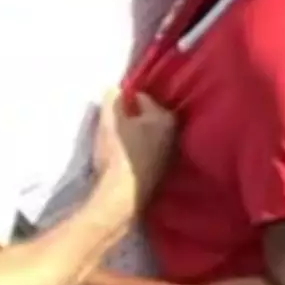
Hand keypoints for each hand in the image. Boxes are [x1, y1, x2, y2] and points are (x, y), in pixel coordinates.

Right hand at [92, 87, 176, 209]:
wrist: (122, 196)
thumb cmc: (118, 153)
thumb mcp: (110, 120)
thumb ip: (112, 99)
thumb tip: (113, 87)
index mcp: (166, 118)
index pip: (142, 97)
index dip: (125, 99)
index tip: (113, 105)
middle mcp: (174, 134)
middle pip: (149, 117)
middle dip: (133, 116)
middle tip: (115, 121)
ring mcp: (169, 155)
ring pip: (149, 135)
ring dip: (136, 134)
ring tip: (118, 139)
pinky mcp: (161, 172)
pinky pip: (148, 151)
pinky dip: (138, 149)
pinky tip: (125, 156)